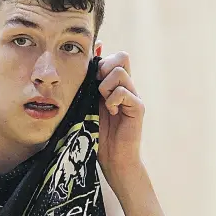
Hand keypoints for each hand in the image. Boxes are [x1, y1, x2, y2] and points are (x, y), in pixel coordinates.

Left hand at [97, 52, 144, 179]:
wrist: (112, 158)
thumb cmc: (96, 134)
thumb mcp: (86, 106)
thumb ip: (86, 88)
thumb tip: (78, 71)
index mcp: (114, 85)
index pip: (114, 57)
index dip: (100, 60)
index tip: (91, 75)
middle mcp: (126, 87)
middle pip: (121, 56)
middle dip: (103, 68)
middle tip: (97, 89)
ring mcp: (134, 96)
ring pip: (119, 72)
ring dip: (105, 86)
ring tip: (103, 102)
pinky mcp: (138, 108)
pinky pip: (124, 91)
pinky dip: (113, 100)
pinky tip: (111, 112)